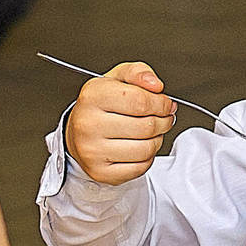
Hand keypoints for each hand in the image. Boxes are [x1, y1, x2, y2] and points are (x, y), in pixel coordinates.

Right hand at [63, 61, 175, 185]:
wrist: (79, 133)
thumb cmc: (102, 106)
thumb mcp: (117, 79)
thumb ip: (138, 73)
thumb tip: (155, 85)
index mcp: (93, 96)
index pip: (140, 100)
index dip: (161, 103)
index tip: (166, 104)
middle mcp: (88, 124)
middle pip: (146, 126)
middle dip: (163, 122)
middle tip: (163, 119)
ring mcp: (92, 150)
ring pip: (146, 149)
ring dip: (157, 140)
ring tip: (151, 133)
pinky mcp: (100, 172)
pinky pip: (140, 167)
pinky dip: (147, 158)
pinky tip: (139, 147)